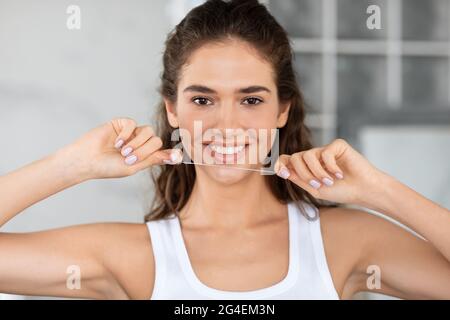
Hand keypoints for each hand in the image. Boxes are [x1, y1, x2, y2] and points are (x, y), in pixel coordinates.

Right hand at [59, 118, 181, 179]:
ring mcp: (132, 132)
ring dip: (137, 143)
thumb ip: (154, 159)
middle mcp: (141, 143)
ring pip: (147, 131)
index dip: (170, 153)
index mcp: (145, 155)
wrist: (87, 160)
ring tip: (123, 152)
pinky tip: (117, 143)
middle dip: (145, 150)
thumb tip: (176, 157)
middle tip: (129, 159)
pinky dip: (127, 134)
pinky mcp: (121, 124)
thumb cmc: (108, 167)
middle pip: (156, 141)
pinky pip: (133, 124)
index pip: (162, 151)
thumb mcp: (133, 166)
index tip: (179, 157)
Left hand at [275, 138, 388, 205]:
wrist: (363, 190)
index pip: (287, 160)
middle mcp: (314, 157)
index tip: (283, 172)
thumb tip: (282, 170)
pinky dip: (330, 166)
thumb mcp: (315, 189)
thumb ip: (299, 179)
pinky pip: (325, 152)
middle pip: (295, 157)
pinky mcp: (337, 145)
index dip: (281, 164)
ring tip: (329, 181)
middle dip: (303, 173)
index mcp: (307, 167)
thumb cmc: (341, 191)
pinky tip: (340, 174)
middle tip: (316, 185)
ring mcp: (325, 150)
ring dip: (316, 171)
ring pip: (308, 155)